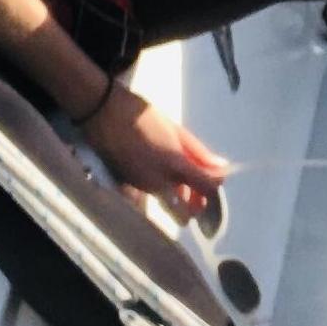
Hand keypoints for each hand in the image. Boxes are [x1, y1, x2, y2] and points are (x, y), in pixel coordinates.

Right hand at [86, 83, 228, 224]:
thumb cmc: (143, 116)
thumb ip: (199, 152)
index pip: (206, 187)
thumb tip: (222, 167)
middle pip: (185, 212)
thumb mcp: (176, 130)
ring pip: (167, 206)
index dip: (215, 187)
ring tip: (182, 188)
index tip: (216, 179)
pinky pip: (148, 201)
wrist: (104, 112)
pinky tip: (162, 188)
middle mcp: (158, 181)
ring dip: (178, 202)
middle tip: (198, 195)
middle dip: (195, 207)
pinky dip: (158, 199)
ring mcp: (141, 187)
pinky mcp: (127, 187)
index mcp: (174, 162)